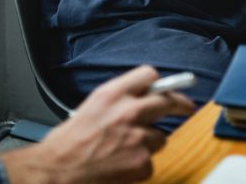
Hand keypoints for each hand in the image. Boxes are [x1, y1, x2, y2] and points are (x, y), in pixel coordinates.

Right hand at [0, 66, 193, 183]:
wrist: (58, 170)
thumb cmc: (68, 142)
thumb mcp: (91, 106)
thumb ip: (117, 99)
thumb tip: (139, 97)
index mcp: (112, 94)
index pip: (149, 75)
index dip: (160, 82)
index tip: (168, 87)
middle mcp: (128, 111)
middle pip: (168, 100)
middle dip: (181, 104)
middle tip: (187, 107)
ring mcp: (138, 138)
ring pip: (161, 137)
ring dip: (149, 142)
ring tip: (126, 149)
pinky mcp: (142, 162)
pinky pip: (151, 161)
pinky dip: (140, 165)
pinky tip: (122, 165)